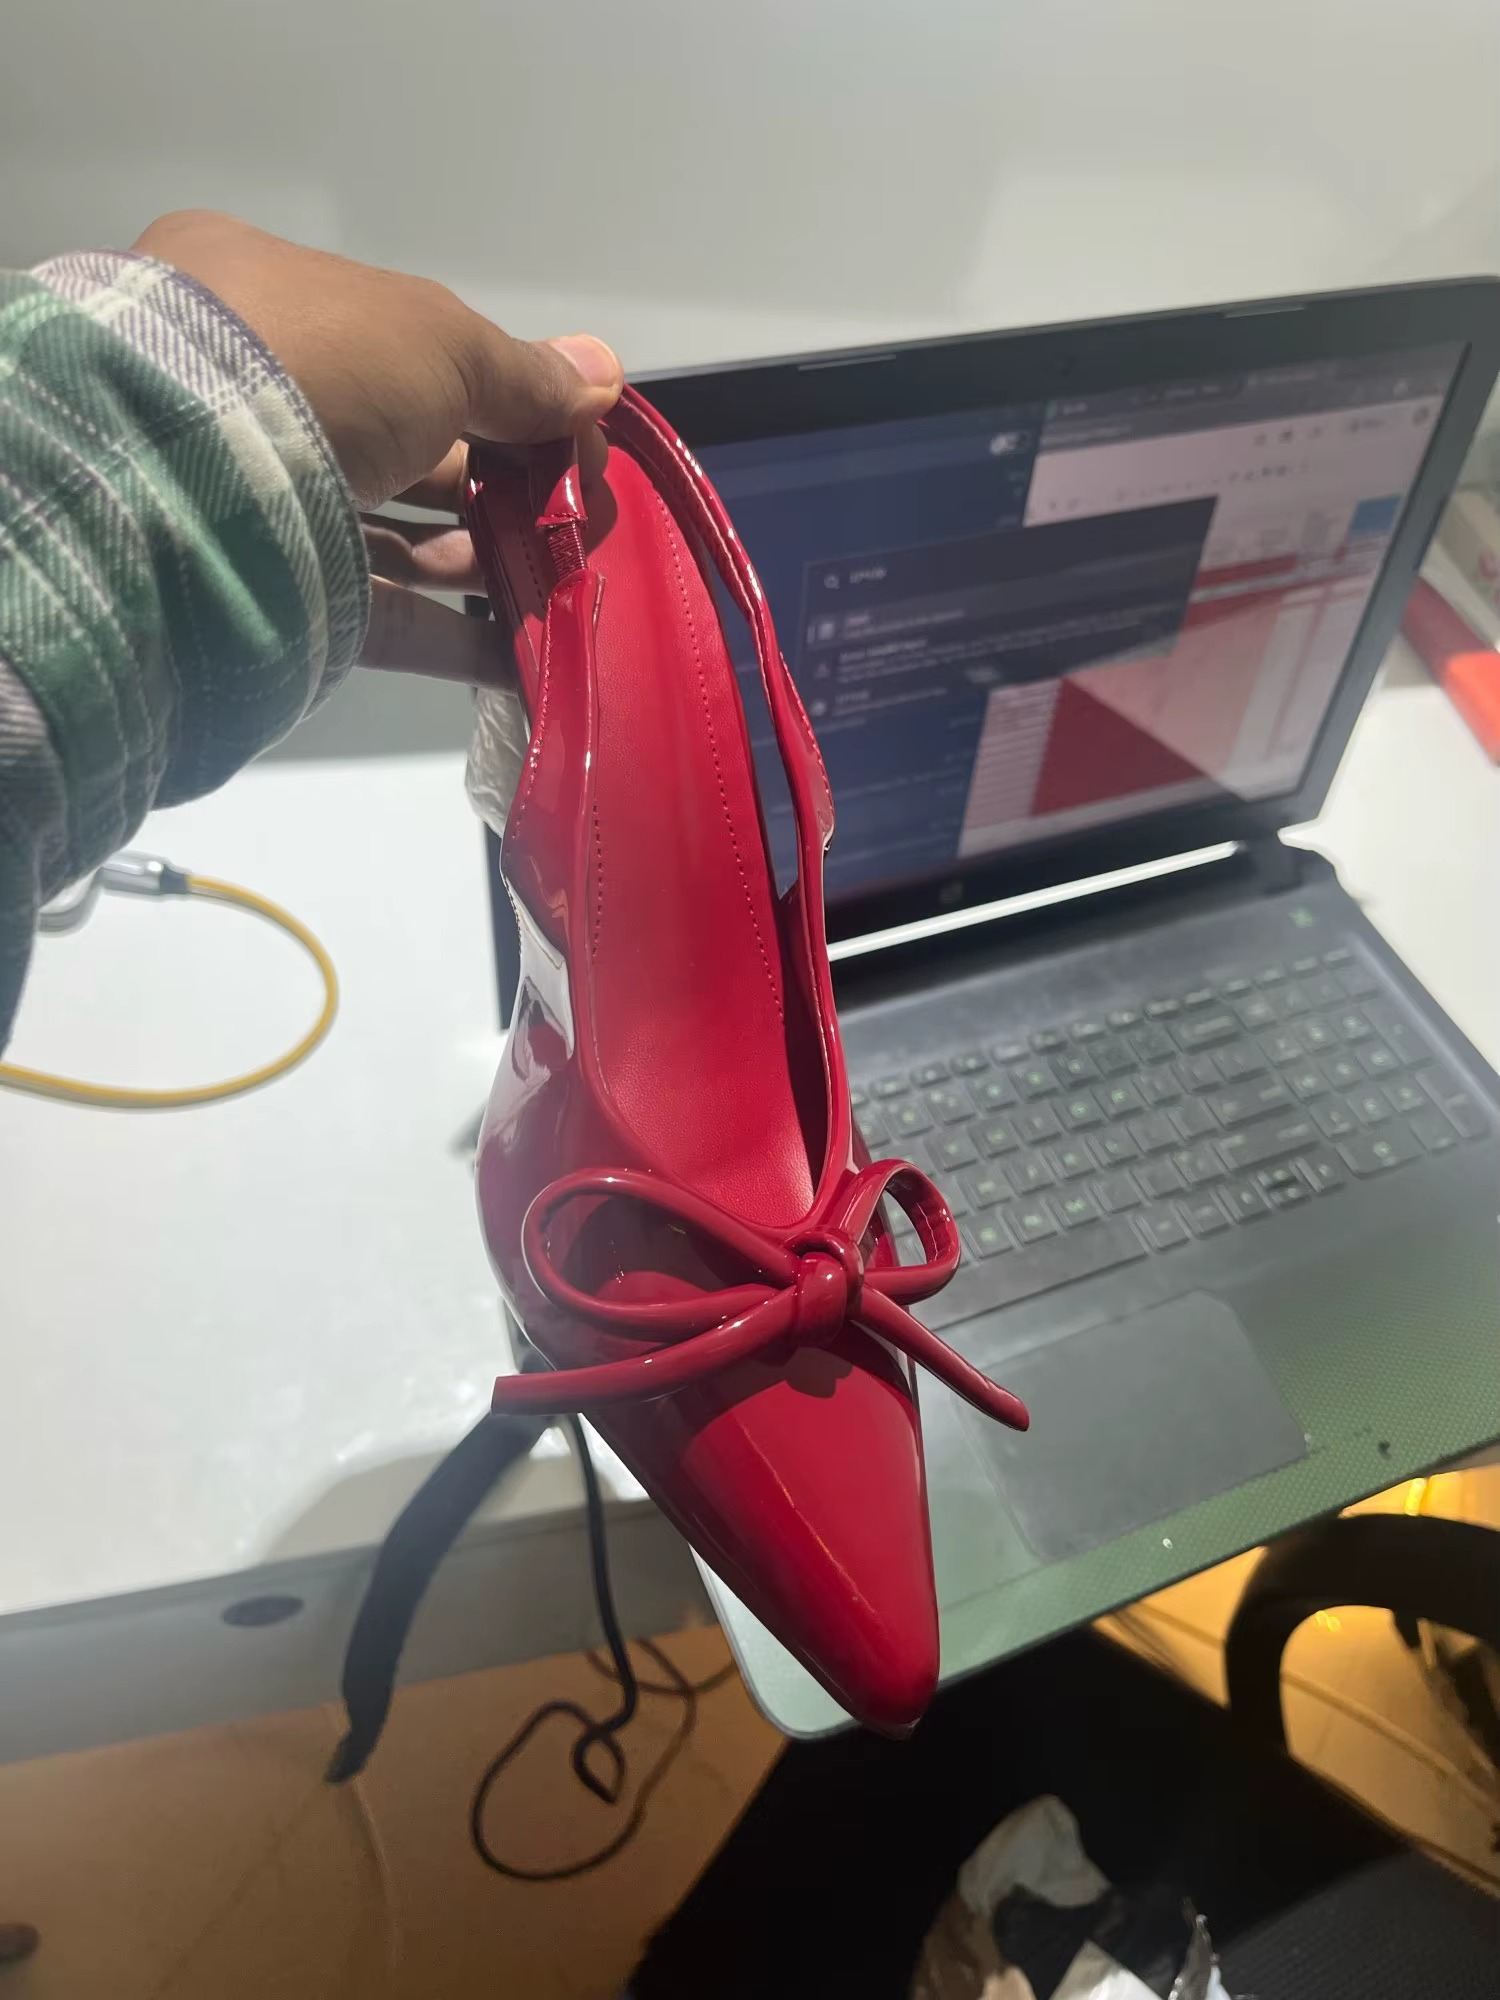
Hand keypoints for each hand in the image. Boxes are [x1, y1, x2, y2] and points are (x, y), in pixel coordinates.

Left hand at [132, 210, 622, 683]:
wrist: (183, 477)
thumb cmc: (315, 363)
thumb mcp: (439, 341)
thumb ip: (523, 373)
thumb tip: (602, 379)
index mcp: (277, 303)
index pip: (407, 350)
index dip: (497, 394)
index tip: (567, 440)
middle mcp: (261, 399)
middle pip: (408, 449)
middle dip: (500, 488)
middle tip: (574, 522)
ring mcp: (264, 505)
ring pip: (395, 539)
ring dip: (483, 563)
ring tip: (562, 587)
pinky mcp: (278, 600)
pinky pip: (380, 619)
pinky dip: (454, 640)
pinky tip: (523, 654)